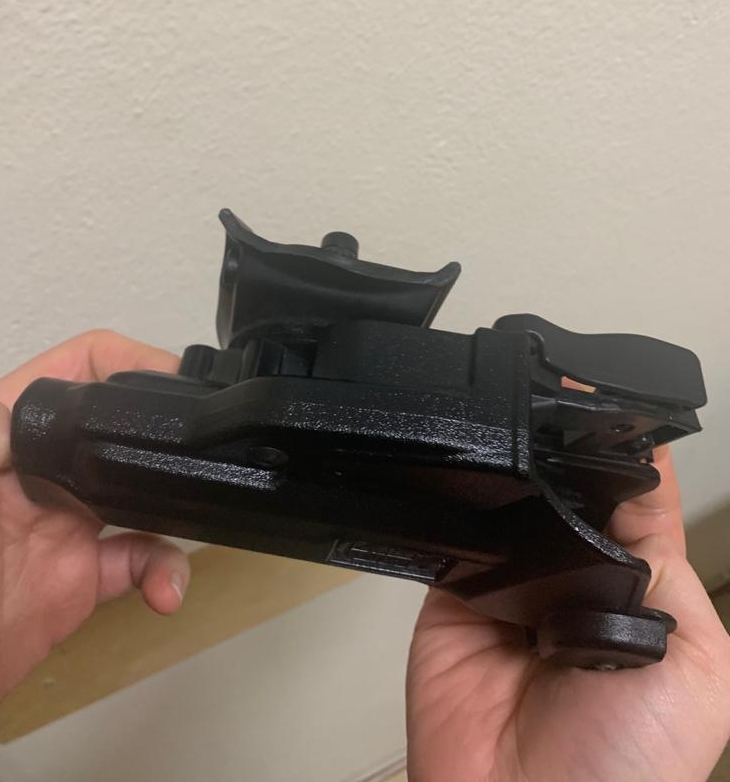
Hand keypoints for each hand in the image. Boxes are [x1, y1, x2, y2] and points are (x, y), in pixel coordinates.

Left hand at [0, 330, 190, 730]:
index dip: (124, 363)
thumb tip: (10, 417)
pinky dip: (166, 572)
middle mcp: (39, 475)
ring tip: (197, 511)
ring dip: (177, 498)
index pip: (74, 372)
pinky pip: (137, 565)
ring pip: (140, 495)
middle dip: (164, 429)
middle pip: (118, 430)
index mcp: (2, 436)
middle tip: (202, 439)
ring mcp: (60, 528)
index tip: (169, 377)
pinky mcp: (74, 584)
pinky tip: (167, 588)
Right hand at [407, 445, 729, 781]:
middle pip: (565, 496)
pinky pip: (454, 539)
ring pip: (509, 508)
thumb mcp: (699, 667)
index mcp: (635, 594)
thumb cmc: (631, 765)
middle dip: (564, 464)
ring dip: (512, 486)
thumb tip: (646, 483)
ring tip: (519, 464)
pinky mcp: (453, 597)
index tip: (616, 407)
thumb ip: (670, 570)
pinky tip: (475, 498)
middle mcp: (571, 584)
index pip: (629, 505)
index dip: (625, 456)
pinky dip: (460, 514)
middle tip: (559, 421)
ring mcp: (510, 589)